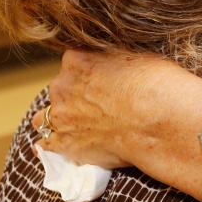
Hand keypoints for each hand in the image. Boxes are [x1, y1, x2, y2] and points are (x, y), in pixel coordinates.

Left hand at [32, 50, 177, 169]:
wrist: (157, 120)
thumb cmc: (155, 85)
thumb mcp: (135, 56)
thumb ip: (114, 58)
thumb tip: (117, 62)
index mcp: (76, 60)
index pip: (75, 61)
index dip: (90, 73)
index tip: (105, 82)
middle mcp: (62, 86)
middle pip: (62, 88)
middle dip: (76, 96)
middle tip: (102, 105)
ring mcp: (60, 117)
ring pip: (44, 117)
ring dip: (58, 119)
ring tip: (79, 126)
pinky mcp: (64, 145)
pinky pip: (46, 145)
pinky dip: (53, 145)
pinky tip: (61, 145)